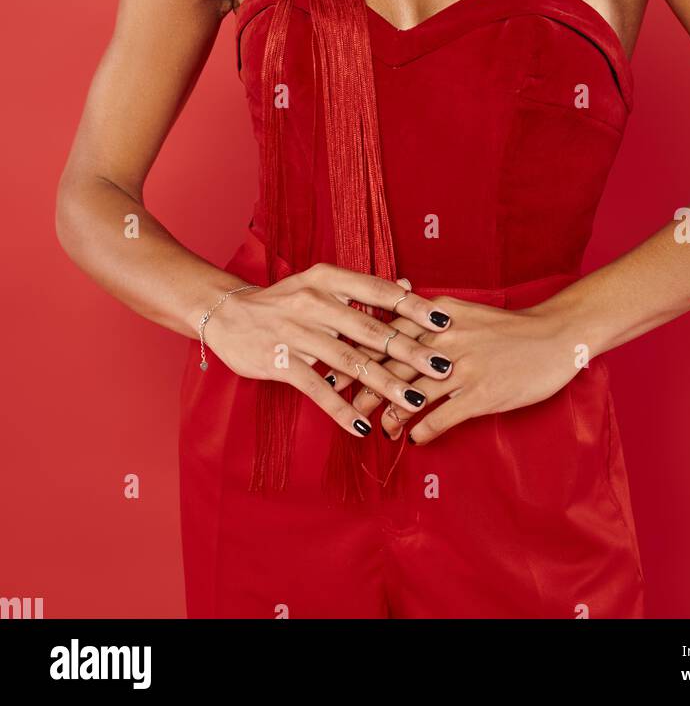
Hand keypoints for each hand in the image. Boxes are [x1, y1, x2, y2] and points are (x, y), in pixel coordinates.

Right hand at [204, 262, 454, 437]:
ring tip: (414, 401)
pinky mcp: (279, 361)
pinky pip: (317, 389)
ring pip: (350, 362)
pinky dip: (341, 409)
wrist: (227, 314)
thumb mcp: (321, 284)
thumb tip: (408, 286)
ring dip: (385, 384)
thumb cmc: (283, 301)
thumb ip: (362, 289)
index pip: (379, 292)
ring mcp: (296, 332)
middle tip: (443, 367)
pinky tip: (363, 426)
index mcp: (328, 279)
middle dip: (411, 351)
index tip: (444, 323)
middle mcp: (314, 302)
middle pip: (371, 330)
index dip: (413, 308)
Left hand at [348, 295, 578, 443]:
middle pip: (391, 364)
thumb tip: (392, 328)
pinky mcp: (482, 393)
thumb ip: (428, 318)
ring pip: (412, 393)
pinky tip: (414, 439)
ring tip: (379, 427)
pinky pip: (442, 417)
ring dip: (391, 413)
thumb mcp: (463, 313)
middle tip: (342, 403)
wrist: (555, 335)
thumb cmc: (507, 327)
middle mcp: (446, 338)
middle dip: (363, 387)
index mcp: (438, 315)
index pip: (386, 333)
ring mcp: (464, 366)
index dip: (357, 352)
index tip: (333, 367)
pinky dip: (424, 430)